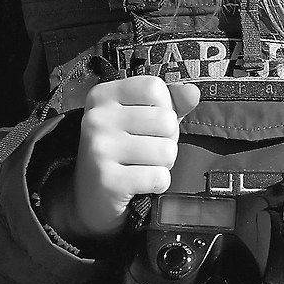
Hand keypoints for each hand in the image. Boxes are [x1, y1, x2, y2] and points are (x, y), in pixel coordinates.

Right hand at [50, 77, 200, 240]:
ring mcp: (100, 148)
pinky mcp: (108, 180)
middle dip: (166, 140)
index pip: (155, 87)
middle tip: (143, 151)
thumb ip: (171, 102)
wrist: (91, 196)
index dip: (164, 108)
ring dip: (162, 164)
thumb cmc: (123, 151)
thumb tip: (193, 92)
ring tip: (141, 166)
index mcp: (102, 96)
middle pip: (167, 120)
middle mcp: (97, 118)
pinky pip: (159, 177)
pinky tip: (138, 183)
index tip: (147, 124)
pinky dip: (157, 184)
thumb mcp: (142, 118)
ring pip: (167, 150)